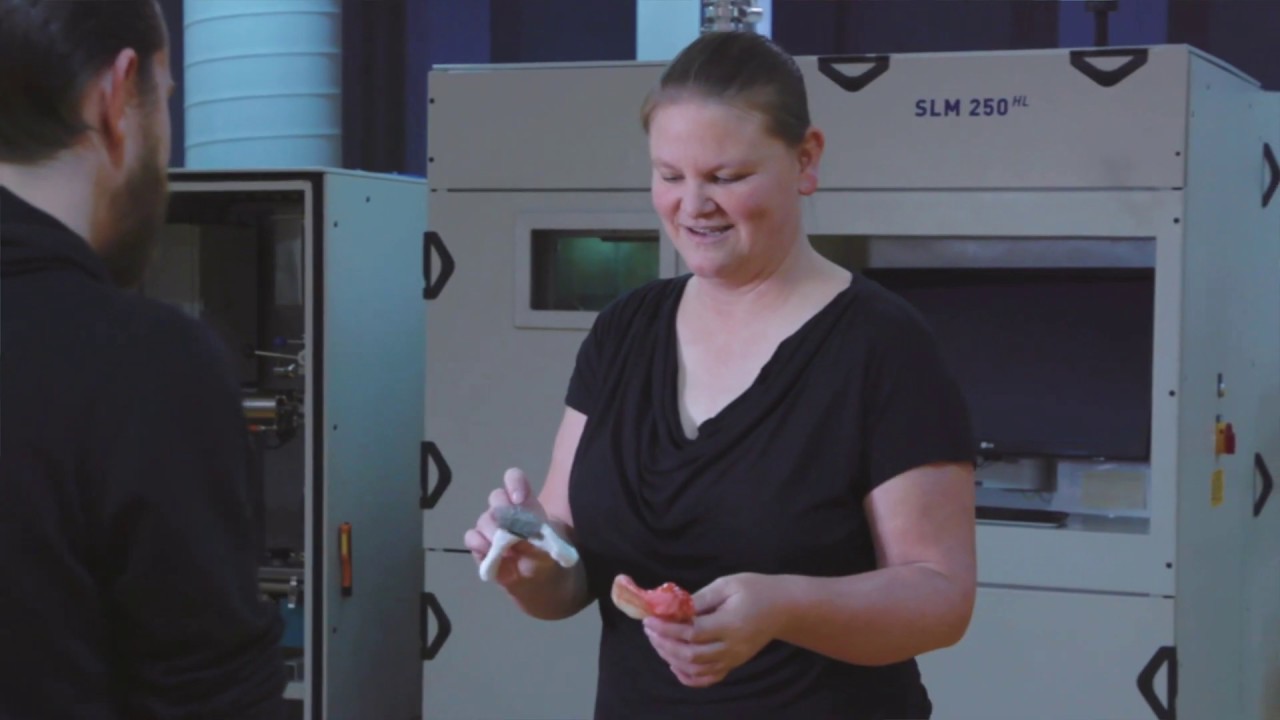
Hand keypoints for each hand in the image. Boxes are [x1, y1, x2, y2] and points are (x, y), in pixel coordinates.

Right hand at [463, 468, 555, 588]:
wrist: (541, 584)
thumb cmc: (550, 558)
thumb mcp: (551, 546)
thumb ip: (536, 534)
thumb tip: (518, 528)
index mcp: (526, 504)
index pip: (514, 480)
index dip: (514, 483)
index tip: (519, 499)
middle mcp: (507, 512)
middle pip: (496, 498)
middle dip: (502, 511)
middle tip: (510, 528)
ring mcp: (492, 528)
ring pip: (484, 518)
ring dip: (491, 530)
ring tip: (503, 547)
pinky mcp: (481, 546)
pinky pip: (471, 537)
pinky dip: (477, 543)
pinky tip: (488, 551)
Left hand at [642, 573, 783, 687]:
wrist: (782, 608)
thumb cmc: (755, 590)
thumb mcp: (728, 584)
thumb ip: (700, 598)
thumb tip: (673, 608)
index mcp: (730, 624)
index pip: (692, 632)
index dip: (668, 628)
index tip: (650, 619)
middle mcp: (731, 647)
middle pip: (691, 654)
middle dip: (665, 643)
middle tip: (650, 628)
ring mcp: (733, 659)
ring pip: (696, 669)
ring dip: (671, 657)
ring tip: (658, 640)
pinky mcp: (733, 664)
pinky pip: (708, 678)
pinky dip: (688, 677)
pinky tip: (674, 664)